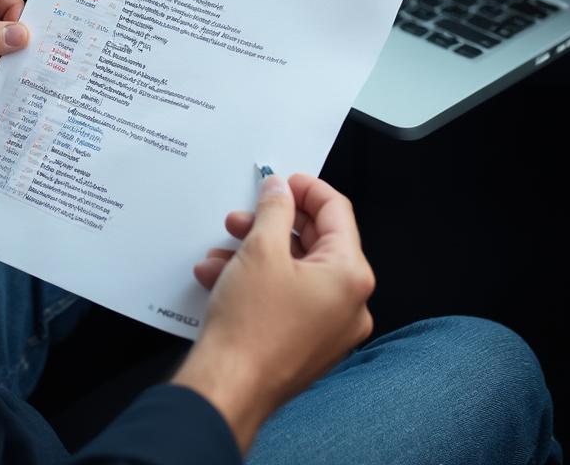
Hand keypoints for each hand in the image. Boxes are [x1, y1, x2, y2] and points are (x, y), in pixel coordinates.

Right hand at [172, 174, 374, 453]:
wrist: (229, 389)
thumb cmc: (250, 324)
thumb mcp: (260, 248)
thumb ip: (275, 209)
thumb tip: (280, 189)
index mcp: (351, 275)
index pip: (337, 211)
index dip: (306, 188)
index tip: (281, 180)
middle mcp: (350, 303)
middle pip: (315, 241)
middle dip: (273, 224)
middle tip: (242, 215)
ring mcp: (330, 328)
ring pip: (295, 271)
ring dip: (256, 253)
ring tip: (221, 251)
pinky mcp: (307, 344)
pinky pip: (287, 297)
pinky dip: (257, 281)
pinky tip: (218, 277)